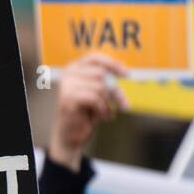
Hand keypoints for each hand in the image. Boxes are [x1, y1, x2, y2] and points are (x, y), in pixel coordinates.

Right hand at [49, 54, 128, 171]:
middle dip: (116, 91)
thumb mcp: (100, 93)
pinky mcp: (67, 98)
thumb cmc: (87, 112)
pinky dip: (102, 109)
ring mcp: (66, 85)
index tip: (127, 75)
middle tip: (122, 105)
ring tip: (106, 112)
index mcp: (74, 68)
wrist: (72, 135)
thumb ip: (108, 81)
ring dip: (108, 103)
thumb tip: (127, 75)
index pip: (95, 58)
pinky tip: (101, 117)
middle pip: (101, 74)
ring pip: (100, 86)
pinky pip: (95, 98)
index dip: (113, 65)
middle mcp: (68, 74)